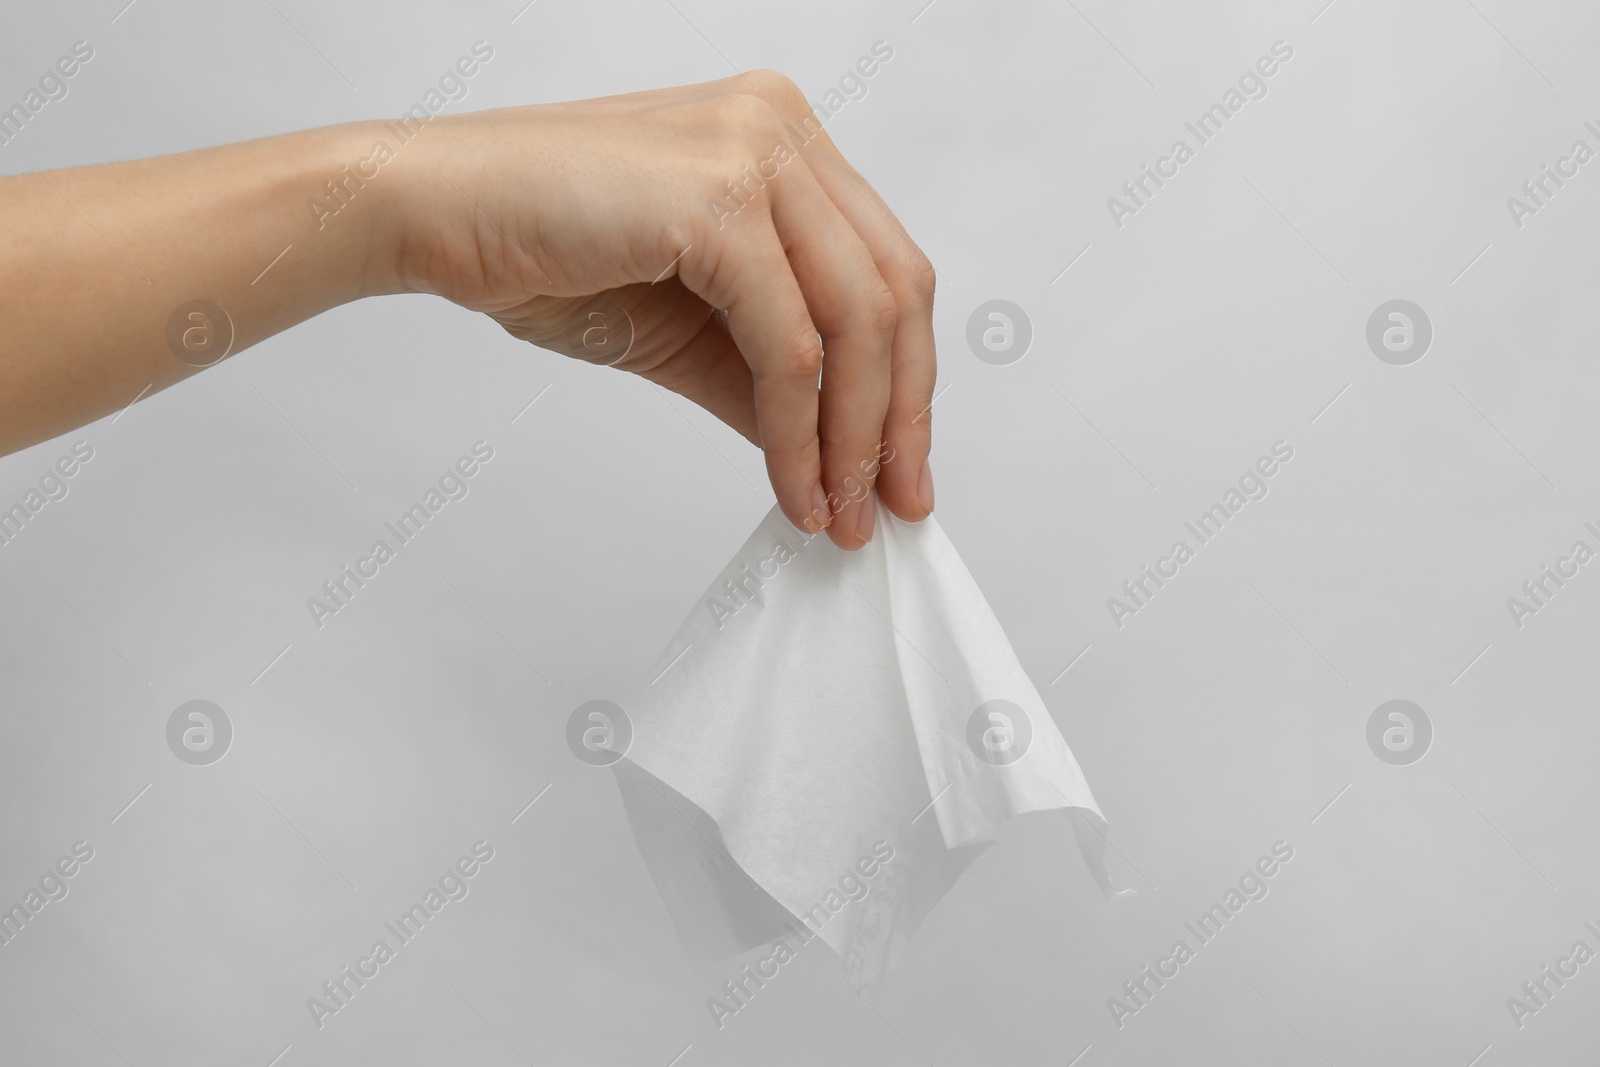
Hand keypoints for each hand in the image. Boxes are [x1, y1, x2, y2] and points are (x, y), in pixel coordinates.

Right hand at [390, 71, 936, 547]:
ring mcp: (756, 151)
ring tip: (837, 512)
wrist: (429, 214)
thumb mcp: (688, 332)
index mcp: (782, 139)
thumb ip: (769, 379)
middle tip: (888, 506)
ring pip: (858, 320)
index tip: (894, 467)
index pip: (883, 268)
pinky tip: (791, 487)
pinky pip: (791, 345)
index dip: (904, 379)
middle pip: (894, 292)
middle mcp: (781, 127)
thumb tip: (833, 455)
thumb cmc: (540, 250)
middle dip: (898, 416)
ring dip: (853, 437)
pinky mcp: (720, 198)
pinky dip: (799, 431)